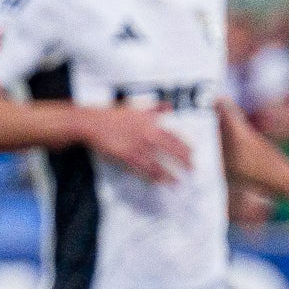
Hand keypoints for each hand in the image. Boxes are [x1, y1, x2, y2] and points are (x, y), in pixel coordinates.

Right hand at [76, 97, 193, 182]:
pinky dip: (152, 177)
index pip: (175, 137)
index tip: (193, 154)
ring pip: (158, 165)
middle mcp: (147, 136)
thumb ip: (156, 108)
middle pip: (171, 152)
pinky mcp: (126, 158)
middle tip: (192, 170)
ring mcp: (137, 148)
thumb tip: (169, 107)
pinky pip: (143, 170)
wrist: (94, 124)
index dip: (186, 147)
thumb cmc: (114, 115)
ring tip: (178, 182)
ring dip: (169, 175)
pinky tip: (159, 182)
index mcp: (152, 123)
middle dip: (184, 162)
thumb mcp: (138, 108)